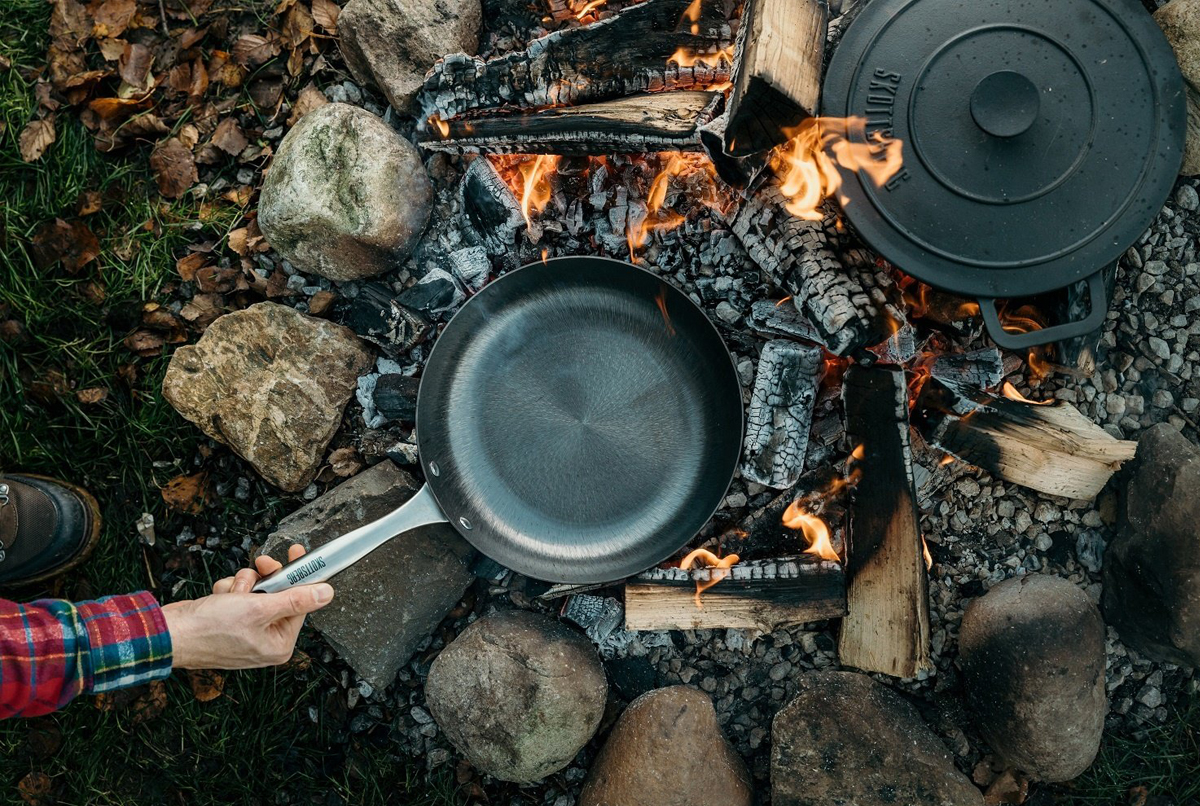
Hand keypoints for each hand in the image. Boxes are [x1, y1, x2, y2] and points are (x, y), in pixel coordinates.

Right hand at [162, 544, 333, 669]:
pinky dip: (229, 591)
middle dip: (265, 580)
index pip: (301, 603)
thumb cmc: (209, 628)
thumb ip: (295, 599)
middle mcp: (266, 640)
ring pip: (257, 590)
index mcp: (278, 644)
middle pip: (279, 594)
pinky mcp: (231, 621)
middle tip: (262, 565)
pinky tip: (218, 598)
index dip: (298, 576)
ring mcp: (248, 630)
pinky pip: (239, 595)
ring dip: (243, 585)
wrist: (170, 632)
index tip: (298, 553)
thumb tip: (327, 594)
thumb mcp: (259, 608)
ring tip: (230, 594)